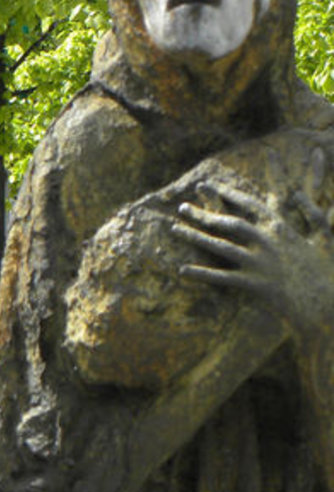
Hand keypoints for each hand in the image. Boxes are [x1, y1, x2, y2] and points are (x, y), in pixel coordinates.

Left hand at [174, 174, 333, 341]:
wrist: (330, 305)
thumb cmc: (330, 272)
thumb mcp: (326, 238)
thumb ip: (313, 213)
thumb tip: (299, 193)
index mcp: (283, 229)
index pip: (251, 205)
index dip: (229, 194)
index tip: (210, 186)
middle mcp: (268, 243)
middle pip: (228, 223)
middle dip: (204, 213)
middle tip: (182, 206)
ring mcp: (260, 264)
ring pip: (220, 246)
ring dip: (195, 237)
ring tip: (173, 229)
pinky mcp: (255, 285)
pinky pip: (222, 277)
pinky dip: (202, 273)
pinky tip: (182, 269)